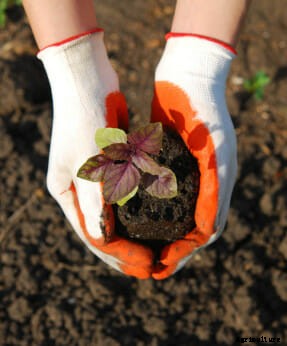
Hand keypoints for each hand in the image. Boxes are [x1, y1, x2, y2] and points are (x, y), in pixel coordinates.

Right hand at [39, 31, 152, 278]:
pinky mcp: (107, 167)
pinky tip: (150, 219)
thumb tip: (102, 241)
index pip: (94, 236)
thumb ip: (96, 201)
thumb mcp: (90, 161)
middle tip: (150, 269)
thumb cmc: (84, 117)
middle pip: (102, 232)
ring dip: (130, 237)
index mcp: (67, 193)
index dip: (120, 255)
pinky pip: (121, 198)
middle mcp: (77, 191)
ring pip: (112, 218)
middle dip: (125, 253)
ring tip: (151, 252)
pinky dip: (134, 213)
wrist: (86, 79)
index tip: (146, 266)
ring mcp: (92, 179)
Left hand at [150, 34, 237, 278]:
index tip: (160, 268)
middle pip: (189, 229)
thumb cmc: (205, 113)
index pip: (202, 234)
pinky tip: (138, 217)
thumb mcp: (215, 156)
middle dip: (171, 250)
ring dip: (163, 234)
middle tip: (149, 265)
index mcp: (218, 186)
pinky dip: (155, 211)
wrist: (190, 77)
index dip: (182, 254)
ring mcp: (191, 173)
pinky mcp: (175, 162)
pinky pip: (166, 194)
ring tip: (142, 248)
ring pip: (177, 215)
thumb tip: (206, 236)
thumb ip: (215, 195)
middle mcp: (206, 184)